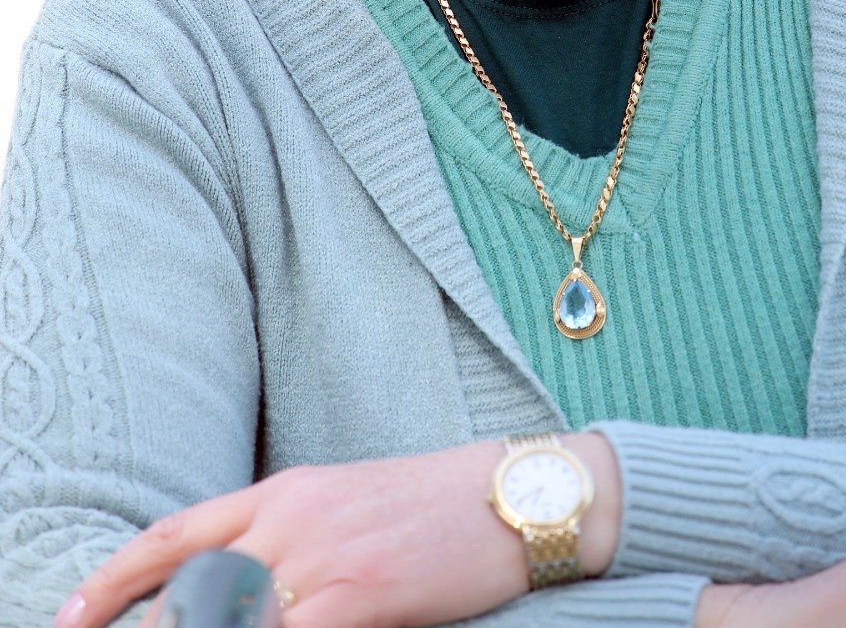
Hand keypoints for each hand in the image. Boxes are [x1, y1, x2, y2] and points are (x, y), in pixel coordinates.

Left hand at [52, 431, 620, 627]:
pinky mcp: (360, 595)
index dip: (113, 580)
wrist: (512, 493)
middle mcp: (290, 517)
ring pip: (229, 620)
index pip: (174, 534)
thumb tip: (240, 594)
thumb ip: (289, 540)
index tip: (72, 618)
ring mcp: (323, 557)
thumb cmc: (435, 506)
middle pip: (190, 589)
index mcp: (284, 490)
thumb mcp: (347, 504)